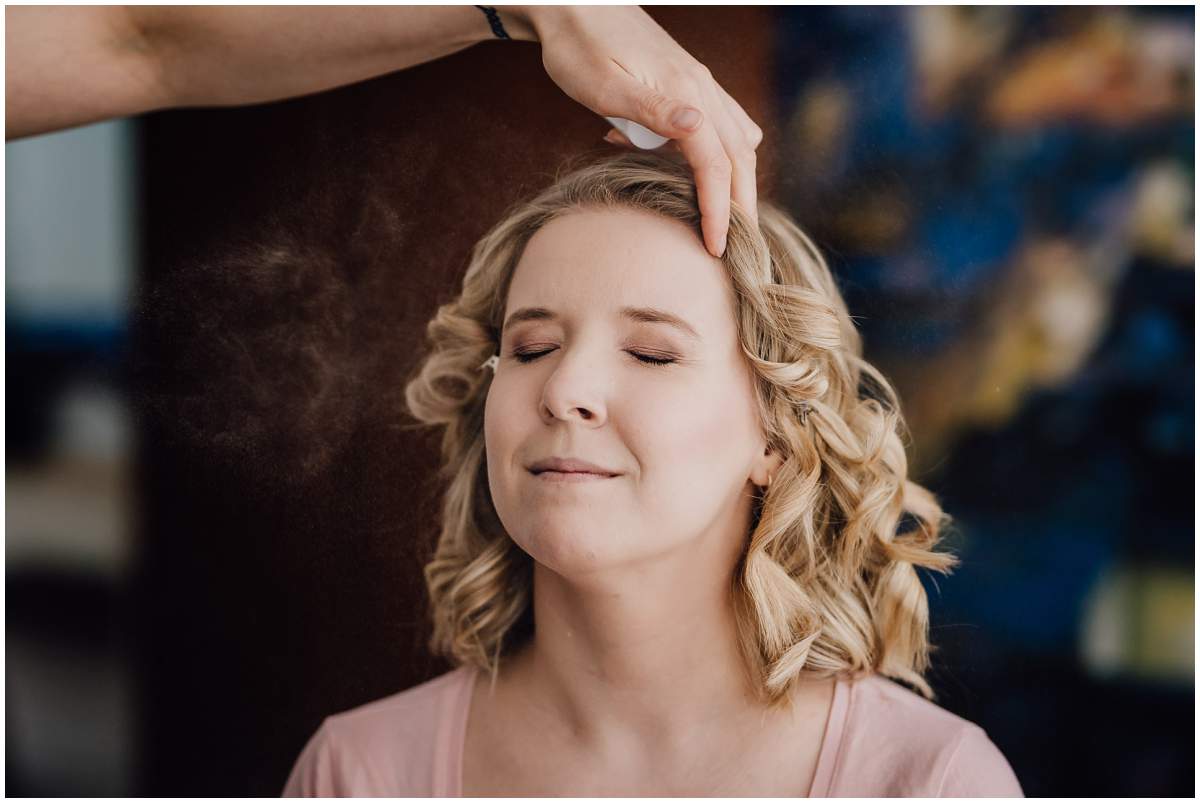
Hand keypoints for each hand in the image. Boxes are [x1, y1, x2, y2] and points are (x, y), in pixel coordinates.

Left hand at [517, 6, 761, 257]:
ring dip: (738, 180)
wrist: (574, 4)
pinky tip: (689, 166)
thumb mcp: (606, 85)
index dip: (720, 211)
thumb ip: (653, 109)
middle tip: (738, 247)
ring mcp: (700, 83)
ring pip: (739, 139)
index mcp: (686, 93)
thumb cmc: (578, 47)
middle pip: (740, 157)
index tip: (717, 248)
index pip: (715, 166)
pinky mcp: (689, 81)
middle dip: (741, 205)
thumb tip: (700, 126)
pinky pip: (723, 123)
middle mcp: (702, 88)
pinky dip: (722, 154)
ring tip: (726, 216)